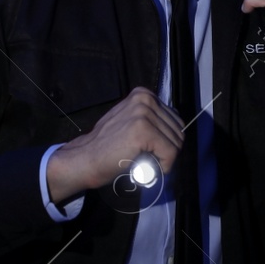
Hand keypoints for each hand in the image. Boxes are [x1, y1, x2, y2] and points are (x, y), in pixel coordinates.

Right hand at [46, 86, 185, 202]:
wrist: (85, 159)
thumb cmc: (109, 147)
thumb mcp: (132, 122)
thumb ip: (153, 120)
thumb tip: (179, 130)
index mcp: (144, 94)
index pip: (175, 120)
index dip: (167, 140)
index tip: (152, 151)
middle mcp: (145, 98)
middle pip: (179, 130)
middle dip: (168, 150)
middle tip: (149, 161)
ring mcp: (144, 113)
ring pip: (176, 142)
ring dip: (164, 159)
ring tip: (145, 163)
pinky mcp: (143, 130)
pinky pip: (170, 153)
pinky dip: (164, 166)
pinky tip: (147, 169)